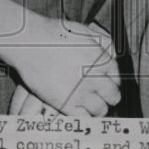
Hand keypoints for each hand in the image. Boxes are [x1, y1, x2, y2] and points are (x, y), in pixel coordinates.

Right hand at [0, 0, 119, 115]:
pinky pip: (84, 118)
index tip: (104, 84)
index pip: (117, 79)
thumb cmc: (54, 33)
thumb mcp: (84, 31)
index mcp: (102, 60)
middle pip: (113, 96)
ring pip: (101, 110)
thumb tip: (113, 54)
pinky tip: (76, 110)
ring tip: (88, 105)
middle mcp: (96, 77)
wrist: (30, 42)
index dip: (111, 82)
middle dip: (108, 97)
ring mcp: (82, 92)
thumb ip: (102, 43)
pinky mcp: (67, 104)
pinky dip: (83, 116)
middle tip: (99, 97)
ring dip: (97, 108)